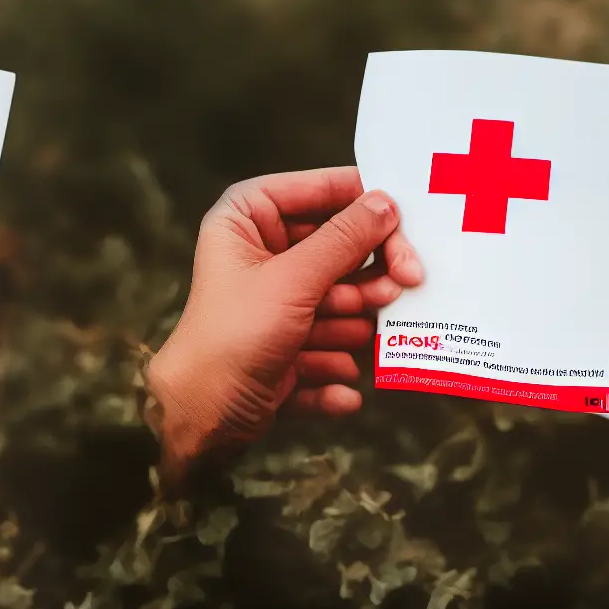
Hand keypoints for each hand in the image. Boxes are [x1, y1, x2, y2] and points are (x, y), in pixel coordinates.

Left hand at [147, 167, 422, 481]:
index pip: (318, 190)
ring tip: (361, 336)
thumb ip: (343, 240)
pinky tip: (342, 390)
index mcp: (247, 218)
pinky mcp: (285, 348)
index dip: (365, 202)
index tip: (408, 219)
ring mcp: (274, 304)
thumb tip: (386, 203)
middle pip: (337, 249)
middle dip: (368, 275)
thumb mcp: (292, 281)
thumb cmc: (232, 337)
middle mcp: (260, 255)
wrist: (199, 418)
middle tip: (407, 283)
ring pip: (339, 302)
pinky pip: (326, 351)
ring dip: (355, 324)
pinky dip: (335, 369)